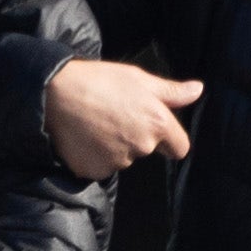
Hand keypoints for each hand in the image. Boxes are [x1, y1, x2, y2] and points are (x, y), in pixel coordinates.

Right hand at [43, 60, 199, 176]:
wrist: (53, 94)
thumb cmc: (99, 81)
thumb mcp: (139, 79)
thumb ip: (171, 91)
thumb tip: (198, 90)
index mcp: (157, 124)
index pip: (179, 147)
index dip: (171, 140)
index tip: (158, 132)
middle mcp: (140, 147)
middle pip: (146, 150)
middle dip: (136, 137)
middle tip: (114, 115)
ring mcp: (115, 161)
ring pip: (121, 159)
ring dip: (113, 147)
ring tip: (95, 124)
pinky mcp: (91, 171)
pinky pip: (98, 167)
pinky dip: (93, 157)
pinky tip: (83, 137)